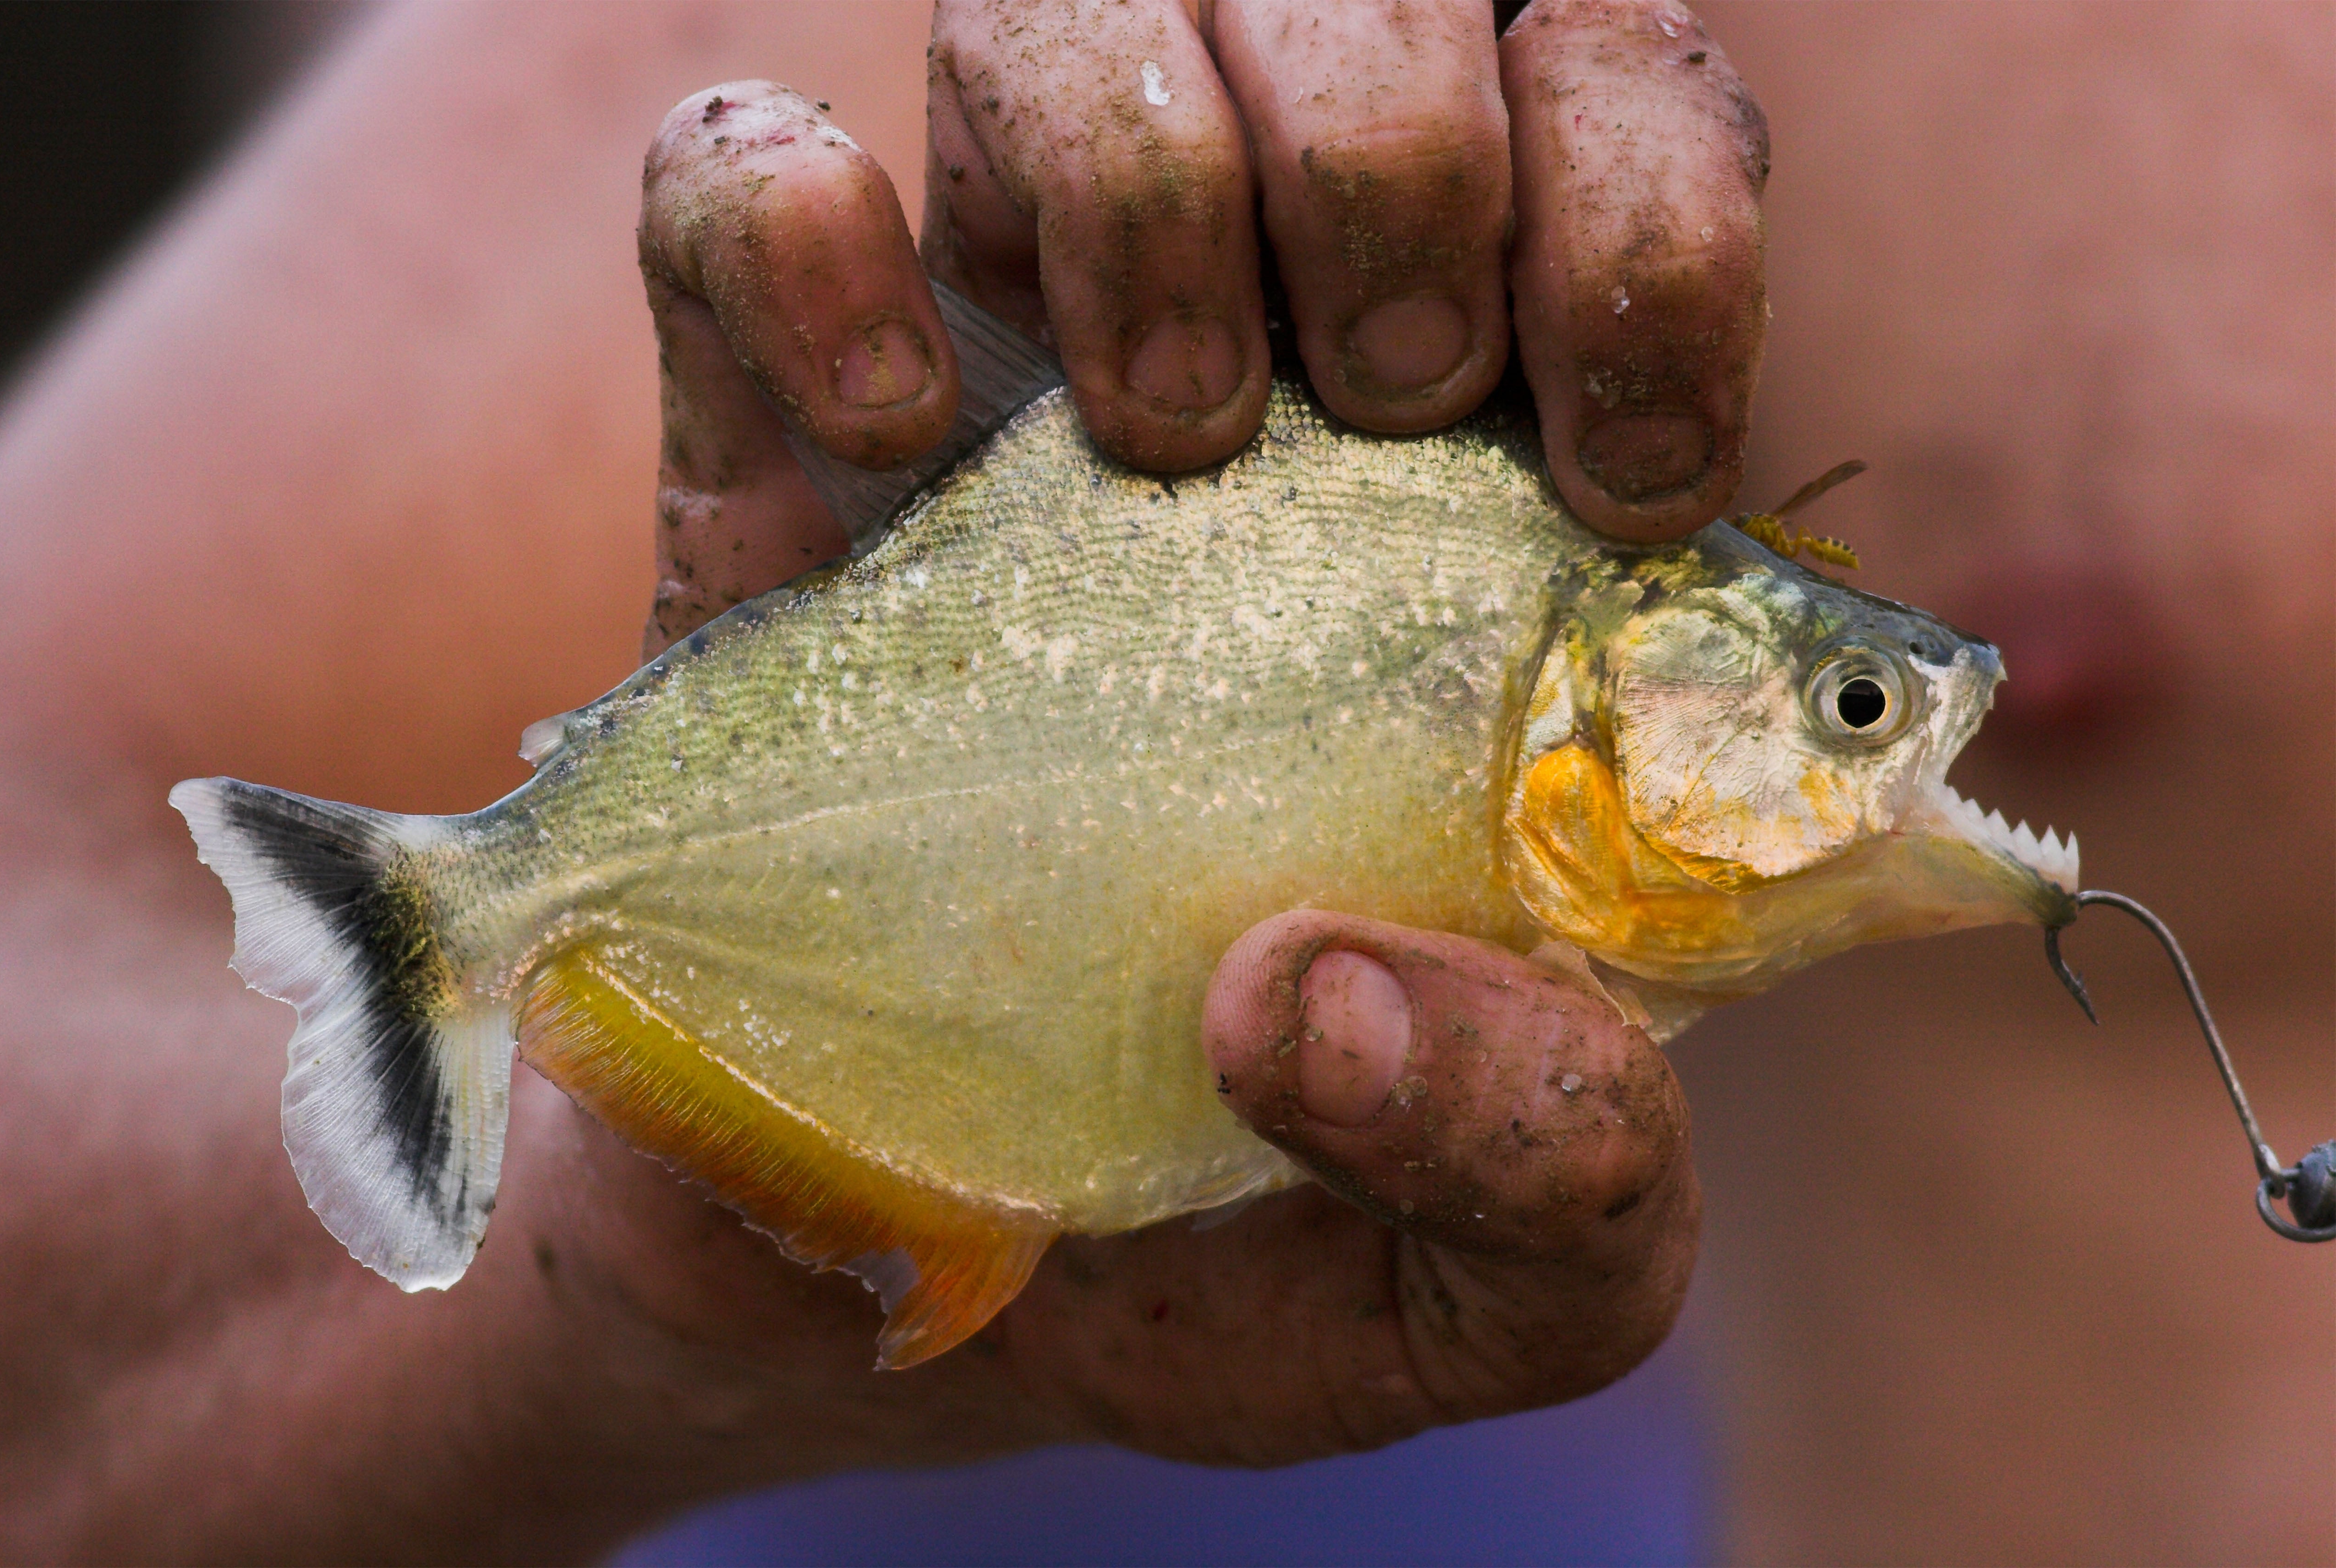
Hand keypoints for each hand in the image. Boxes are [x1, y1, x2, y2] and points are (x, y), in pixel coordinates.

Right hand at [589, 0, 1719, 1513]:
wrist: (875, 1257)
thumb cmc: (1219, 1231)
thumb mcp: (1478, 1290)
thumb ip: (1558, 1173)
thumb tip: (1334, 993)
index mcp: (1503, 527)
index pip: (1638, 146)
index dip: (1657, 224)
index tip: (1617, 461)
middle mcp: (1271, 379)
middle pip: (1382, 6)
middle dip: (1401, 157)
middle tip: (1369, 404)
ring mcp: (1006, 377)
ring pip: (1073, 5)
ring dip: (1142, 163)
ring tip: (1152, 440)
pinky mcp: (769, 428)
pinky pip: (738, 175)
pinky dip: (802, 251)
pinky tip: (882, 446)